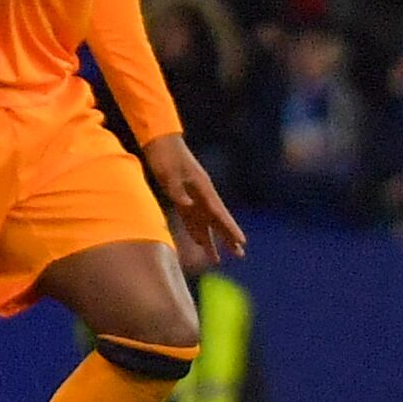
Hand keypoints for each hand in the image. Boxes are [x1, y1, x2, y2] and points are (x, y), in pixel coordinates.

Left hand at [144, 133, 248, 267]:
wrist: (161, 141)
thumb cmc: (166, 156)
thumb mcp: (170, 174)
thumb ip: (178, 192)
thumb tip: (188, 207)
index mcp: (203, 188)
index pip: (220, 212)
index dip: (230, 228)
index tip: (241, 241)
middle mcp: (202, 194)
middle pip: (218, 220)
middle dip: (228, 237)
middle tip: (240, 254)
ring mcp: (194, 196)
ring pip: (206, 223)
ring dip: (212, 240)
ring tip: (218, 259)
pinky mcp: (183, 197)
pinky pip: (193, 219)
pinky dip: (197, 232)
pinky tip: (199, 243)